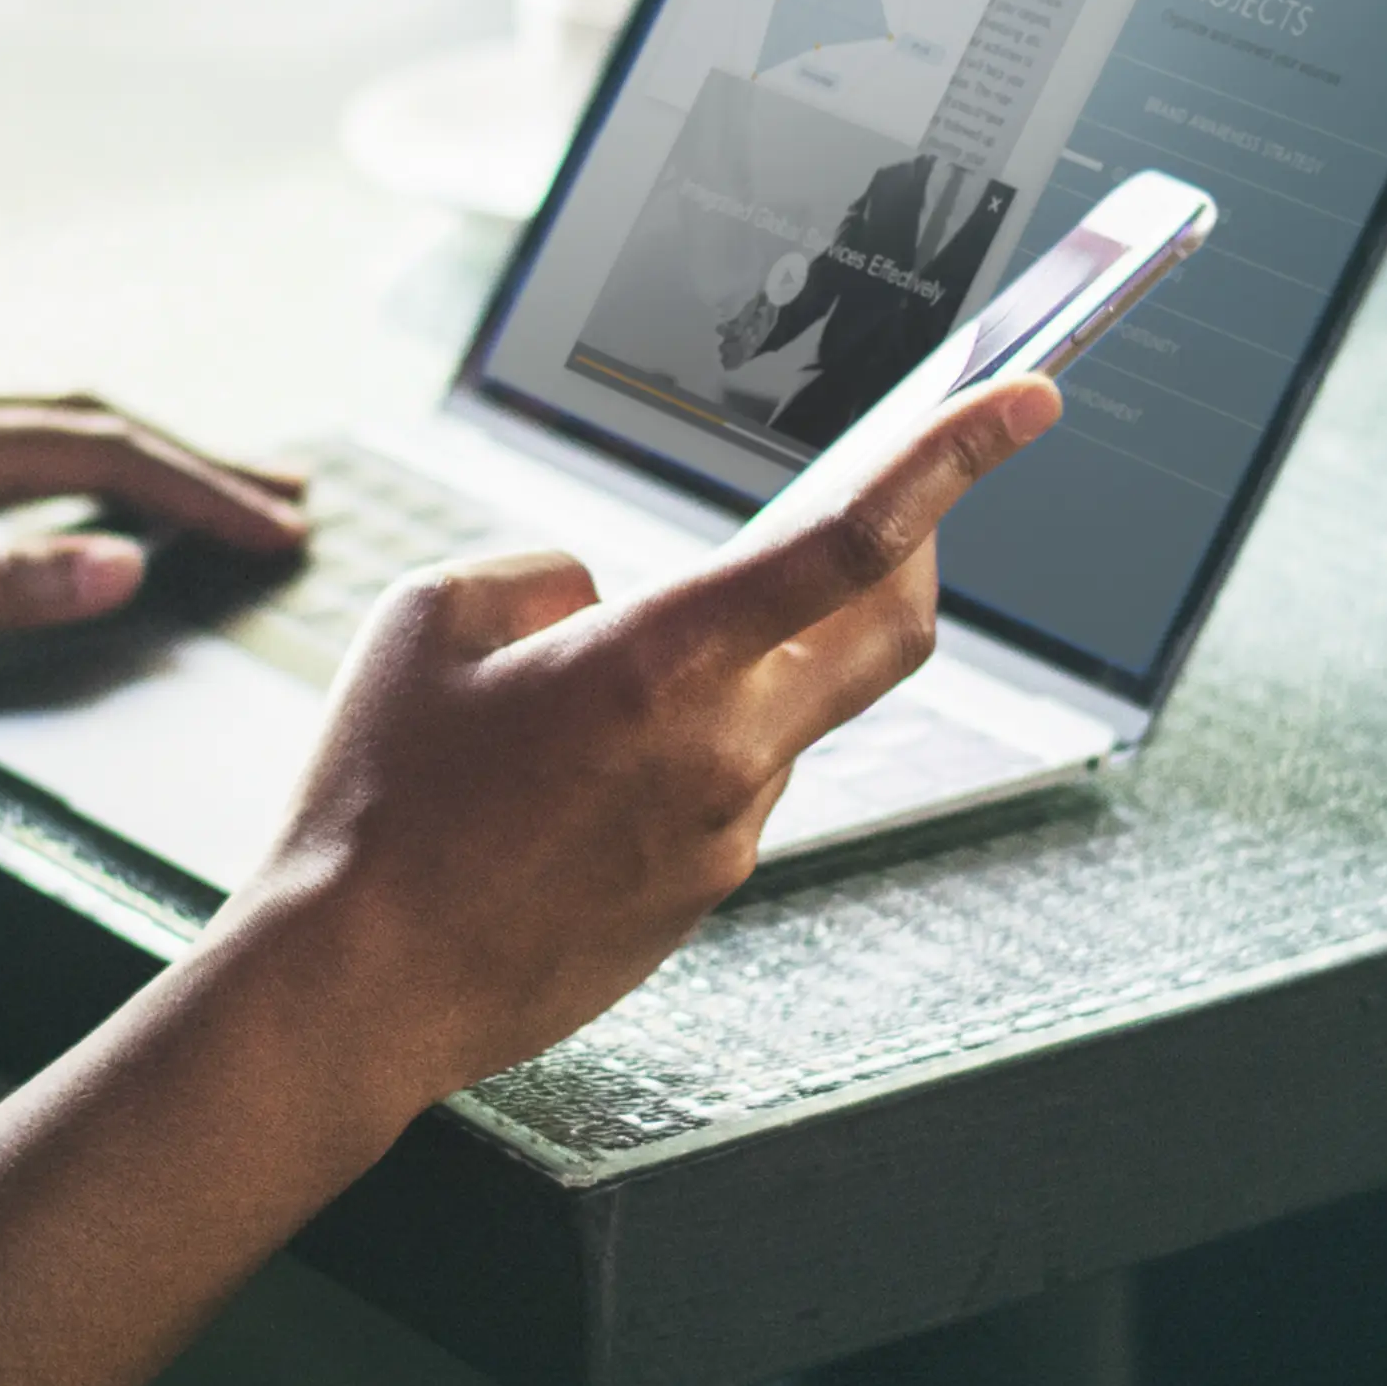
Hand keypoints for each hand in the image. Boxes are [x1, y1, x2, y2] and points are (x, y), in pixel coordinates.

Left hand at [0, 392, 308, 712]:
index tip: (286, 530)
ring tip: (210, 490)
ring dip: (133, 456)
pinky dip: (64, 467)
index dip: (202, 489)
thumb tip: (121, 562)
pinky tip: (67, 497)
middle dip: (192, 456)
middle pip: (80, 417)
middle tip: (290, 496)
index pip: (96, 448)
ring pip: (32, 427)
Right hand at [234, 370, 1060, 1112]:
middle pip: (889, 629)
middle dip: (919, 546)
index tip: (1028, 396)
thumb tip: (608, 598)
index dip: (953, 455)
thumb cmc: (375, 802)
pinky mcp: (702, 898)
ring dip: (747, 663)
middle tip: (901, 494)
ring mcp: (726, 836)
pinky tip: (573, 775)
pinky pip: (729, 786)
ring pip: (790, 711)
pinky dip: (690, 745)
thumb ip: (544, 575)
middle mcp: (724, 751)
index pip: (850, 540)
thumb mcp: (429, 623)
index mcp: (660, 662)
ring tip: (593, 686)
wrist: (359, 988)